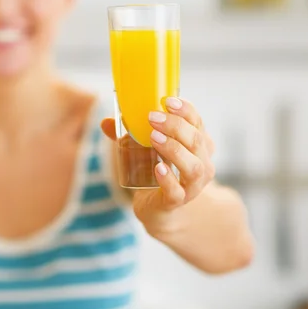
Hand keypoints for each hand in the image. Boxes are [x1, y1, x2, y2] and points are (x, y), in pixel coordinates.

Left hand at [102, 97, 215, 233]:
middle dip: (175, 126)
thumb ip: (126, 136)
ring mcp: (192, 185)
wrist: (160, 208)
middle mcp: (202, 163)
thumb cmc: (156, 171)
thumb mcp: (144, 149)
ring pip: (193, 167)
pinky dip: (168, 179)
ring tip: (153, 137)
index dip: (185, 110)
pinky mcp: (177, 201)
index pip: (197, 122)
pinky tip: (158, 167)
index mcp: (198, 144)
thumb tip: (105, 122)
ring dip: (173, 149)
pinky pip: (177, 191)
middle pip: (196, 141)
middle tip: (152, 117)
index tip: (166, 101)